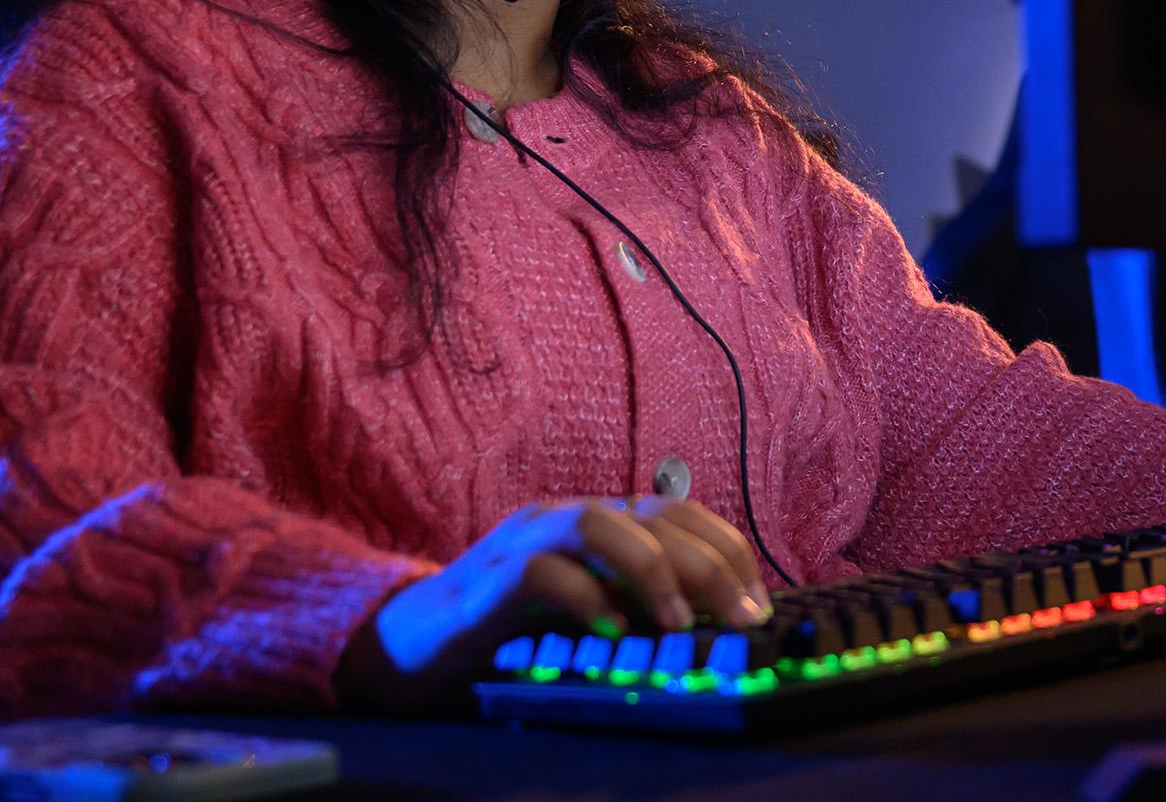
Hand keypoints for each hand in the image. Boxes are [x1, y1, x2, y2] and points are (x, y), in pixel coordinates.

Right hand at [336, 496, 768, 710]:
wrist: (406, 651)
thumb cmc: (508, 634)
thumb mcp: (590, 616)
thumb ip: (639, 607)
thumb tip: (715, 626)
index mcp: (596, 524)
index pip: (678, 515)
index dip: (727, 551)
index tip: (758, 603)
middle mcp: (564, 520)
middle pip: (653, 516)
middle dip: (708, 564)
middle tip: (742, 618)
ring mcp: (522, 543)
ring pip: (598, 524)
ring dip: (650, 570)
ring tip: (678, 623)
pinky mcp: (485, 583)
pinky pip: (538, 572)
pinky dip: (581, 598)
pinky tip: (610, 631)